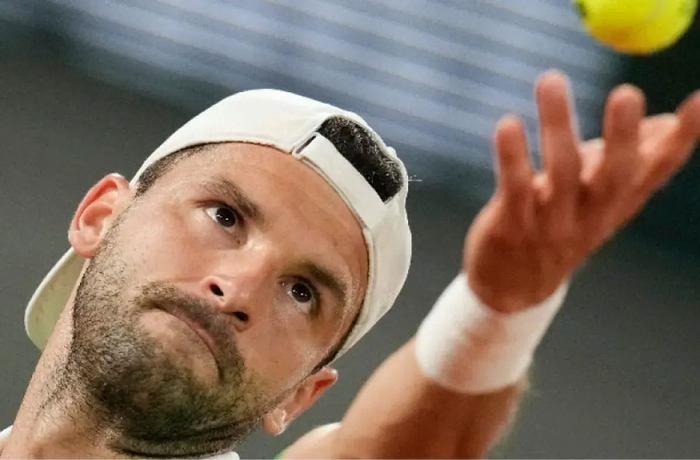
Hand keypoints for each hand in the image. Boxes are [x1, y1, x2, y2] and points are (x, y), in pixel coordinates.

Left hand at [464, 70, 699, 312]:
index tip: (699, 101)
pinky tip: (508, 124)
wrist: (513, 289)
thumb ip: (630, 163)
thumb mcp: (600, 200)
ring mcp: (551, 223)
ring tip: (551, 79)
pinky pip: (514, 188)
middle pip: (613, 175)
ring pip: (560, 173)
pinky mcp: (511, 226)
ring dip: (558, 125)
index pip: (656, 170)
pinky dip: (512, 157)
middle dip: (622, 135)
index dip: (681, 138)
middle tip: (627, 93)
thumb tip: (665, 123)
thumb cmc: (560, 228)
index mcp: (617, 203)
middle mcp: (591, 214)